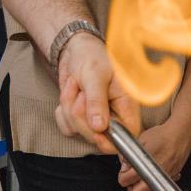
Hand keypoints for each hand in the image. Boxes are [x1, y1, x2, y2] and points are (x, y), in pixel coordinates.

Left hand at [51, 34, 139, 150]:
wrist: (75, 50)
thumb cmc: (91, 57)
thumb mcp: (95, 76)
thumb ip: (97, 101)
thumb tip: (100, 127)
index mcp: (126, 105)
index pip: (128, 135)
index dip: (113, 140)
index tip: (97, 132)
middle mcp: (113, 115)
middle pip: (98, 136)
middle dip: (81, 115)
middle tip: (81, 92)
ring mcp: (95, 118)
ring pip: (78, 131)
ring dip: (69, 108)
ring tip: (75, 86)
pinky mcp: (80, 118)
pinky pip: (67, 127)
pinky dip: (62, 111)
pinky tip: (69, 93)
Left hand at [117, 119, 190, 190]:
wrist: (180, 135)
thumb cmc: (162, 135)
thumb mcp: (140, 140)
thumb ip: (130, 154)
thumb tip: (124, 165)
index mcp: (143, 165)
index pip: (125, 180)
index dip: (122, 177)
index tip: (125, 173)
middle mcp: (154, 175)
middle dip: (131, 189)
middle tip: (132, 182)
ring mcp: (163, 179)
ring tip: (141, 187)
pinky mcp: (171, 180)